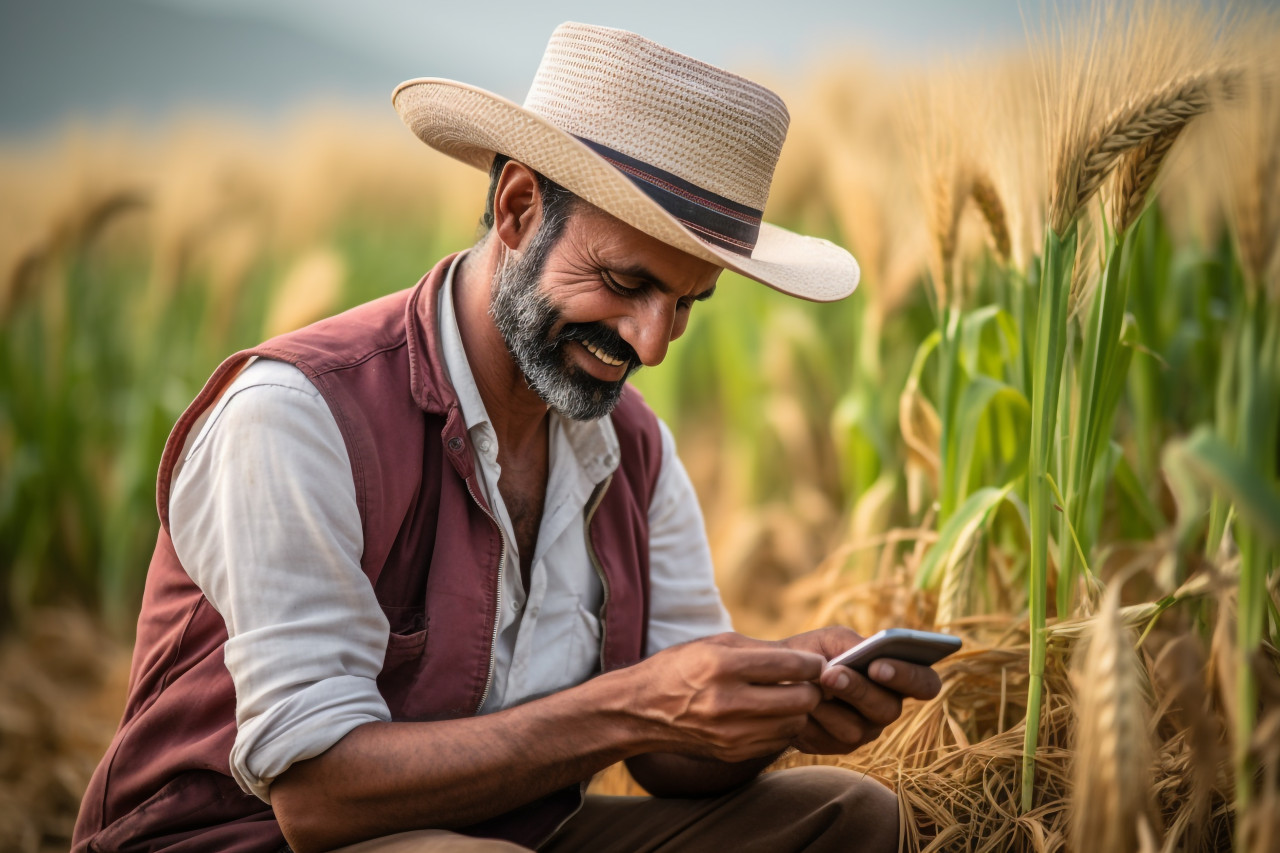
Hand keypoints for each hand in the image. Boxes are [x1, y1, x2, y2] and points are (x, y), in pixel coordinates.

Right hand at [627, 632, 824, 762]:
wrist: (642, 709)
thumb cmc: (683, 667)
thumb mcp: (715, 644)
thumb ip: (762, 651)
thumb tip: (810, 662)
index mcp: (722, 666)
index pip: (791, 666)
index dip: (812, 664)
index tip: (815, 663)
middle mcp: (726, 702)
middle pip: (801, 699)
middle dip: (810, 688)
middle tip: (804, 682)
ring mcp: (730, 733)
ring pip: (794, 722)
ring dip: (797, 710)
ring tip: (784, 697)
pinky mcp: (733, 752)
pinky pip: (777, 740)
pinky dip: (779, 726)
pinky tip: (766, 714)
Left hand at [779, 627, 942, 754]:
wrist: (780, 676)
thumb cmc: (814, 653)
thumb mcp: (833, 639)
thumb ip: (853, 644)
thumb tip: (860, 658)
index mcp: (897, 677)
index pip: (926, 683)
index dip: (909, 677)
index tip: (878, 666)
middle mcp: (887, 706)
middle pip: (889, 709)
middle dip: (858, 690)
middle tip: (832, 675)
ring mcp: (865, 730)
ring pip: (856, 728)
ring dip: (829, 706)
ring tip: (810, 685)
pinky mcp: (839, 746)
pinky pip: (829, 739)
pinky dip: (812, 718)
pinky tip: (800, 703)